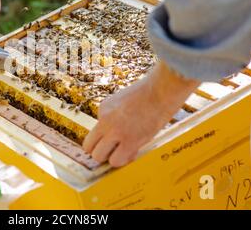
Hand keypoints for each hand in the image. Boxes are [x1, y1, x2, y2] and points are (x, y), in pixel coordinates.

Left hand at [83, 61, 199, 166]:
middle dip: (100, 151)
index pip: (91, 133)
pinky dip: (123, 160)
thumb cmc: (149, 94)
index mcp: (103, 108)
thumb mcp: (123, 101)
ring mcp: (116, 131)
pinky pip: (117, 160)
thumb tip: (114, 137)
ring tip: (123, 151)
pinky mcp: (129, 140)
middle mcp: (105, 120)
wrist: (161, 91)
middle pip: (88, 147)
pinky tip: (132, 151)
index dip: (99, 141)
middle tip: (114, 150)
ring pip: (99, 157)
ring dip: (111, 157)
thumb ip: (114, 117)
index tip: (108, 143)